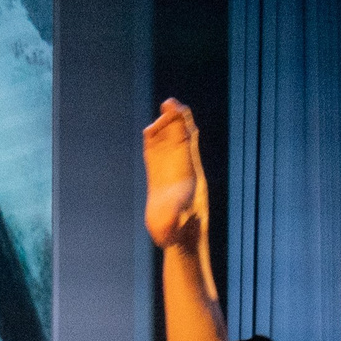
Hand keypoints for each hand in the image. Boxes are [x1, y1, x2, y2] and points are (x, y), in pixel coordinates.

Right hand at [142, 99, 207, 248]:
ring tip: (166, 107)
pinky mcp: (158, 176)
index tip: (176, 110)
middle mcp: (182, 169)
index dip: (182, 126)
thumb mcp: (174, 229)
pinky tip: (152, 130)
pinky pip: (158, 153)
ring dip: (168, 125)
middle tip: (170, 103)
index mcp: (188, 175)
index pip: (186, 143)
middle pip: (182, 137)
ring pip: (171, 142)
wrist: (177, 238)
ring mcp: (170, 171)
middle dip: (177, 120)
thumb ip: (174, 222)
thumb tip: (175, 222)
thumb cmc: (176, 232)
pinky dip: (155, 140)